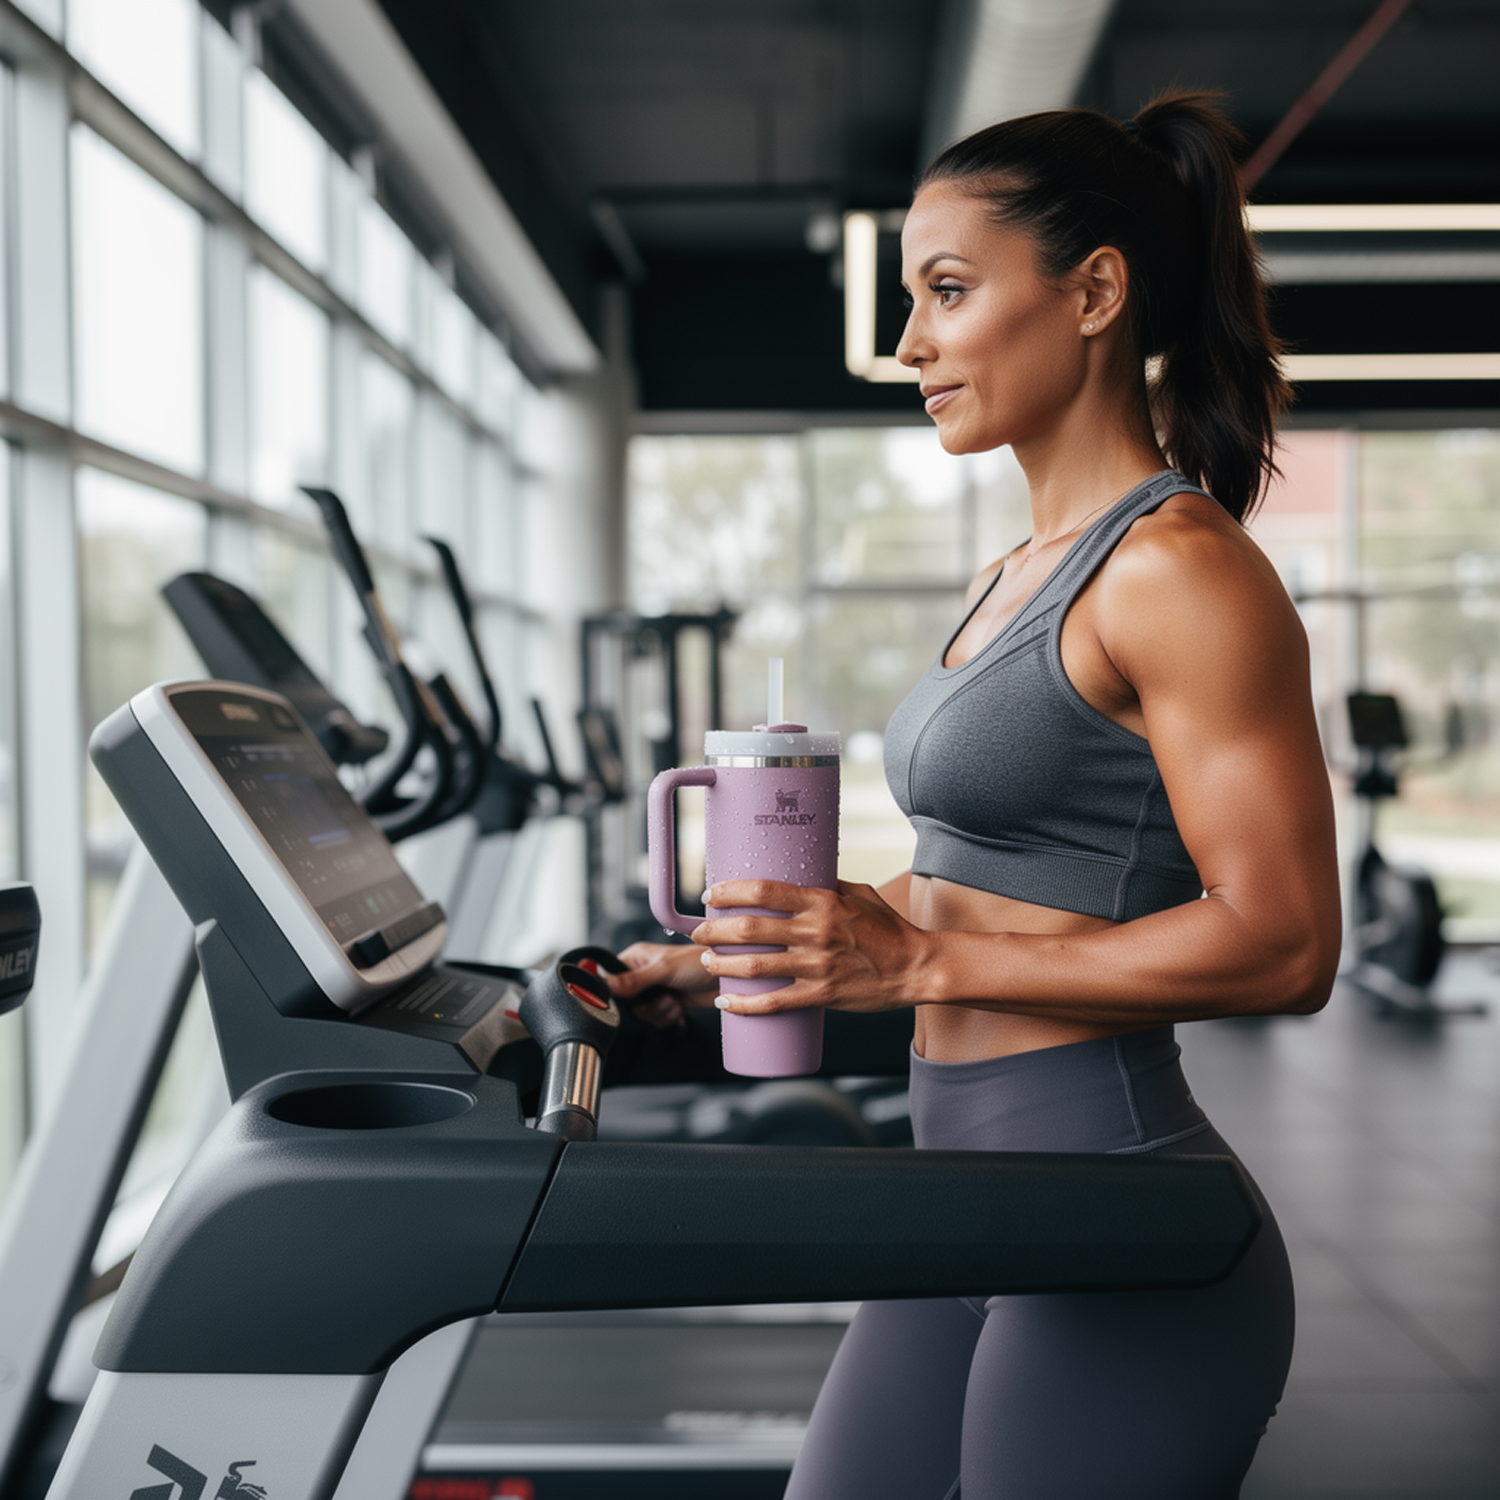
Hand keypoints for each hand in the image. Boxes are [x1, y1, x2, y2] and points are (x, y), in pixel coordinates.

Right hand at [605, 941, 718, 1027]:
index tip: (630, 997)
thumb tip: (607, 983)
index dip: (617, 991)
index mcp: (637, 957)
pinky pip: (656, 1020)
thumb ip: (633, 979)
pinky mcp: (667, 1003)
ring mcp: (656, 989)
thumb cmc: (700, 962)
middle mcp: (643, 973)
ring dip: (659, 1011)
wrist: (727, 979)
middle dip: (645, 1005)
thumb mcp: (664, 970)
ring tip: (672, 1000)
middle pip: (625, 1002)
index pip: (612, 977)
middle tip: (659, 996)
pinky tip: (679, 1006)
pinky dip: (668, 1016)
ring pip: (641, 1014)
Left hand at [692, 879, 934, 1014]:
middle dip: (714, 930)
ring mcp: (817, 966)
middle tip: (700, 931)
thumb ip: (826, 885)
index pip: (764, 890)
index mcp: (822, 902)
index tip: (711, 894)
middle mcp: (815, 932)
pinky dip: (744, 1005)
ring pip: (755, 966)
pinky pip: (773, 1003)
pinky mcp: (821, 995)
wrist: (917, 967)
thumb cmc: (888, 929)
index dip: (730, 892)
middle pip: (749, 928)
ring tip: (708, 961)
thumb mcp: (859, 894)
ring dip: (722, 964)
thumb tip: (796, 875)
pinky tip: (726, 1002)